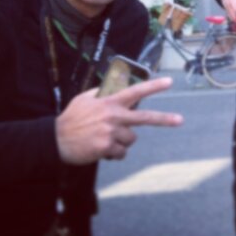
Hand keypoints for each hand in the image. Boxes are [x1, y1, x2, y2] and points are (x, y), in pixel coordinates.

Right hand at [56, 77, 182, 163]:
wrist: (56, 140)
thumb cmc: (72, 119)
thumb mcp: (85, 98)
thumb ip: (103, 92)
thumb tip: (117, 86)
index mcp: (109, 101)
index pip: (135, 91)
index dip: (153, 86)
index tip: (169, 82)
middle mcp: (113, 115)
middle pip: (145, 117)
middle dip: (164, 119)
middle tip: (180, 120)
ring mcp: (111, 132)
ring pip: (131, 139)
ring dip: (122, 141)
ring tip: (105, 139)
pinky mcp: (107, 148)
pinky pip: (121, 153)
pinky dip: (115, 153)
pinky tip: (102, 149)